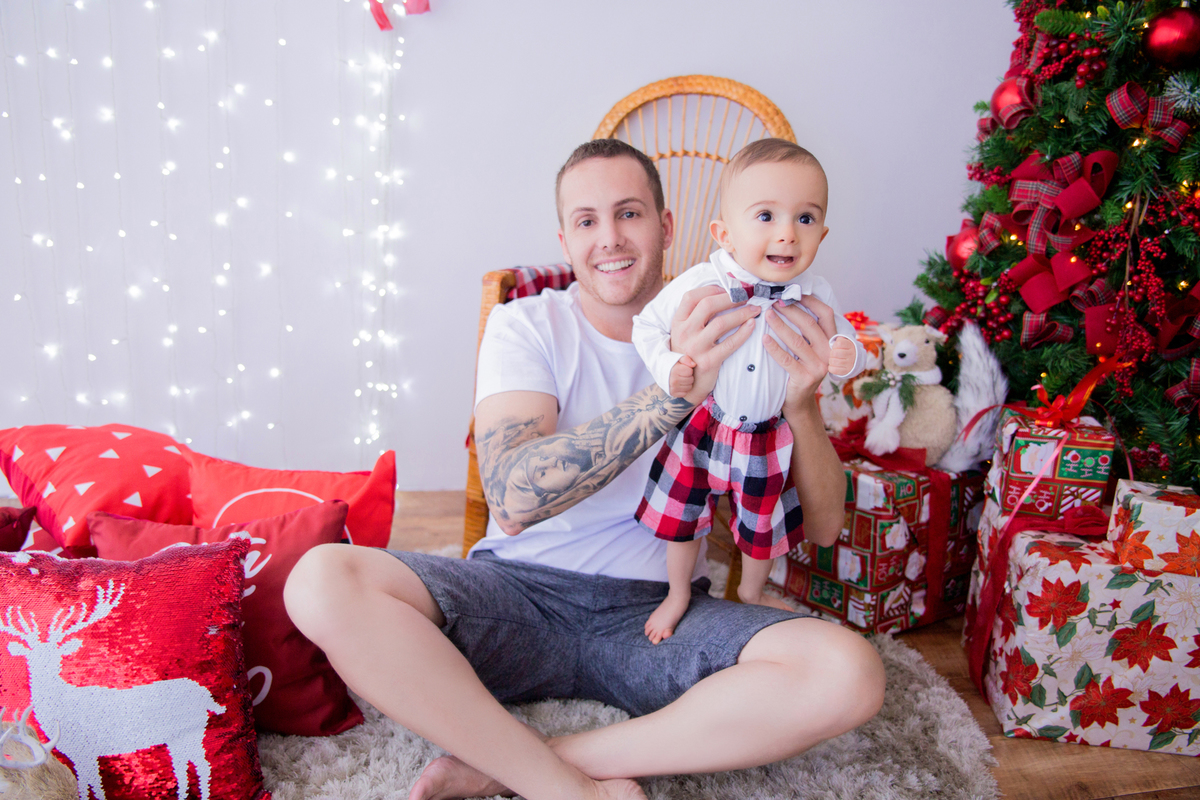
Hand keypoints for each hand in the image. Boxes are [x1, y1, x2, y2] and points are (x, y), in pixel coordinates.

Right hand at [668, 356, 695, 397]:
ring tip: (682, 379)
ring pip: (689, 387)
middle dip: (689, 376)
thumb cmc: (671, 365)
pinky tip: (680, 385)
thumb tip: (694, 364)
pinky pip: (685, 393)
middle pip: (691, 379)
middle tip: (683, 374)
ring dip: (687, 383)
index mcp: (675, 371)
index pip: (690, 371)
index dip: (688, 369)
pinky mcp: (673, 393)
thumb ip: (686, 359)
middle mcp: (673, 380)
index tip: (683, 369)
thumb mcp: (678, 359)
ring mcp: (673, 388)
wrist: (659, 372)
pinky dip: (684, 389)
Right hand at [669, 285, 758, 404]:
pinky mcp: (709, 361)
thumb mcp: (685, 333)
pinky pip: (730, 343)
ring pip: (722, 322)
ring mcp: (696, 347)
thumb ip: (696, 315)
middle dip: (731, 297)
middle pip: (708, 305)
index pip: (691, 297)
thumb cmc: (690, 354)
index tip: (727, 289)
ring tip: (754, 309)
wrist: (687, 384)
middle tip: (746, 296)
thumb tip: (720, 292)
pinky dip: (744, 332)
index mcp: (678, 323)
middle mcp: (685, 333)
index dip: (711, 289)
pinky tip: (752, 325)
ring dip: (742, 313)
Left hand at [763, 295, 837, 416]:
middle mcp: (829, 353)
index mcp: (832, 342)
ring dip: (780, 325)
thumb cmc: (800, 370)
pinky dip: (774, 348)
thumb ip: (806, 331)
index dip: (811, 301)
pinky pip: (787, 359)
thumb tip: (789, 302)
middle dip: (791, 310)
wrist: (799, 402)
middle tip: (774, 302)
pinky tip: (764, 338)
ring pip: (797, 340)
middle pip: (810, 325)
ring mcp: (819, 366)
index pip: (826, 315)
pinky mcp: (805, 378)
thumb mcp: (809, 350)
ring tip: (767, 314)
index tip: (793, 293)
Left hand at [828, 337, 856, 376]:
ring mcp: (850, 363)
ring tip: (833, 360)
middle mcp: (852, 354)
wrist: (855, 361)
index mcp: (851, 346)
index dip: (834, 346)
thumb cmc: (845, 350)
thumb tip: (836, 340)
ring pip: (833, 361)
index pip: (838, 343)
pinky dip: (830, 368)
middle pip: (834, 353)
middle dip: (831, 354)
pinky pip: (834, 370)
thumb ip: (840, 339)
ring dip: (831, 361)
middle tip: (833, 355)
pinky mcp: (846, 371)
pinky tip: (833, 366)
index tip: (836, 348)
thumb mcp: (845, 342)